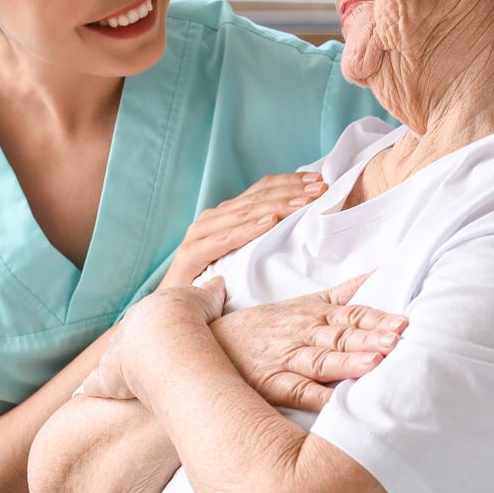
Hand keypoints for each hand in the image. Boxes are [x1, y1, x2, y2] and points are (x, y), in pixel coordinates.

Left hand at [78, 279, 229, 400]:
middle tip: (138, 360)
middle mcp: (127, 332)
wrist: (168, 335)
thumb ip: (211, 291)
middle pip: (124, 339)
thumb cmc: (188, 317)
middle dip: (129, 347)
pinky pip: (96, 384)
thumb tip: (220, 283)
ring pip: (109, 361)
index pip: (146, 320)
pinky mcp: (107, 379)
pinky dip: (95, 388)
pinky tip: (89, 394)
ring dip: (114, 369)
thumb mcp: (205, 299)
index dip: (152, 328)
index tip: (157, 336)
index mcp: (147, 313)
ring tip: (120, 381)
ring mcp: (114, 355)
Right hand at [161, 173, 326, 288]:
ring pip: (243, 214)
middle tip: (320, 190)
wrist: (174, 310)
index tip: (320, 182)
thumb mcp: (245, 259)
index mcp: (226, 216)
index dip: (290, 183)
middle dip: (290, 192)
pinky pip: (222, 240)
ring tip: (302, 204)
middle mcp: (212, 219)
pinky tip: (269, 223)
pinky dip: (246, 230)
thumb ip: (263, 240)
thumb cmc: (213, 287)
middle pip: (256, 198)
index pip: (262, 190)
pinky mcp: (190, 255)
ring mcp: (199, 234)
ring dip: (276, 206)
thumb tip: (304, 228)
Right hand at [211, 274, 405, 411]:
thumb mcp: (303, 303)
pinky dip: (316, 397)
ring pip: (321, 361)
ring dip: (348, 363)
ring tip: (375, 364)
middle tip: (398, 340)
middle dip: (370, 338)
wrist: (211, 343)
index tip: (403, 322)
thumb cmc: (266, 327)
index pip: (351, 314)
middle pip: (341, 336)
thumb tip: (378, 273)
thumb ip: (342, 293)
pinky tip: (337, 404)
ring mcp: (286, 360)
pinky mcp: (270, 384)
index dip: (377, 318)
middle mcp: (303, 335)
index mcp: (314, 315)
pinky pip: (296, 391)